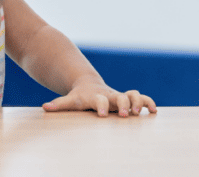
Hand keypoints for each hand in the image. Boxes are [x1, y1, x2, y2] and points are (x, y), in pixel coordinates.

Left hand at [42, 81, 156, 116]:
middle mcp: (110, 95)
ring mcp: (120, 96)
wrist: (88, 84)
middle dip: (124, 104)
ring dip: (139, 102)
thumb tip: (45, 107)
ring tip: (140, 112)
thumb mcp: (70, 100)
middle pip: (120, 96)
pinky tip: (154, 111)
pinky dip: (148, 103)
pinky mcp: (128, 98)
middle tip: (124, 114)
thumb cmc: (79, 96)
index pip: (99, 100)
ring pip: (133, 94)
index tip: (102, 115)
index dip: (101, 106)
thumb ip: (59, 104)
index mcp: (96, 96)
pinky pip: (142, 98)